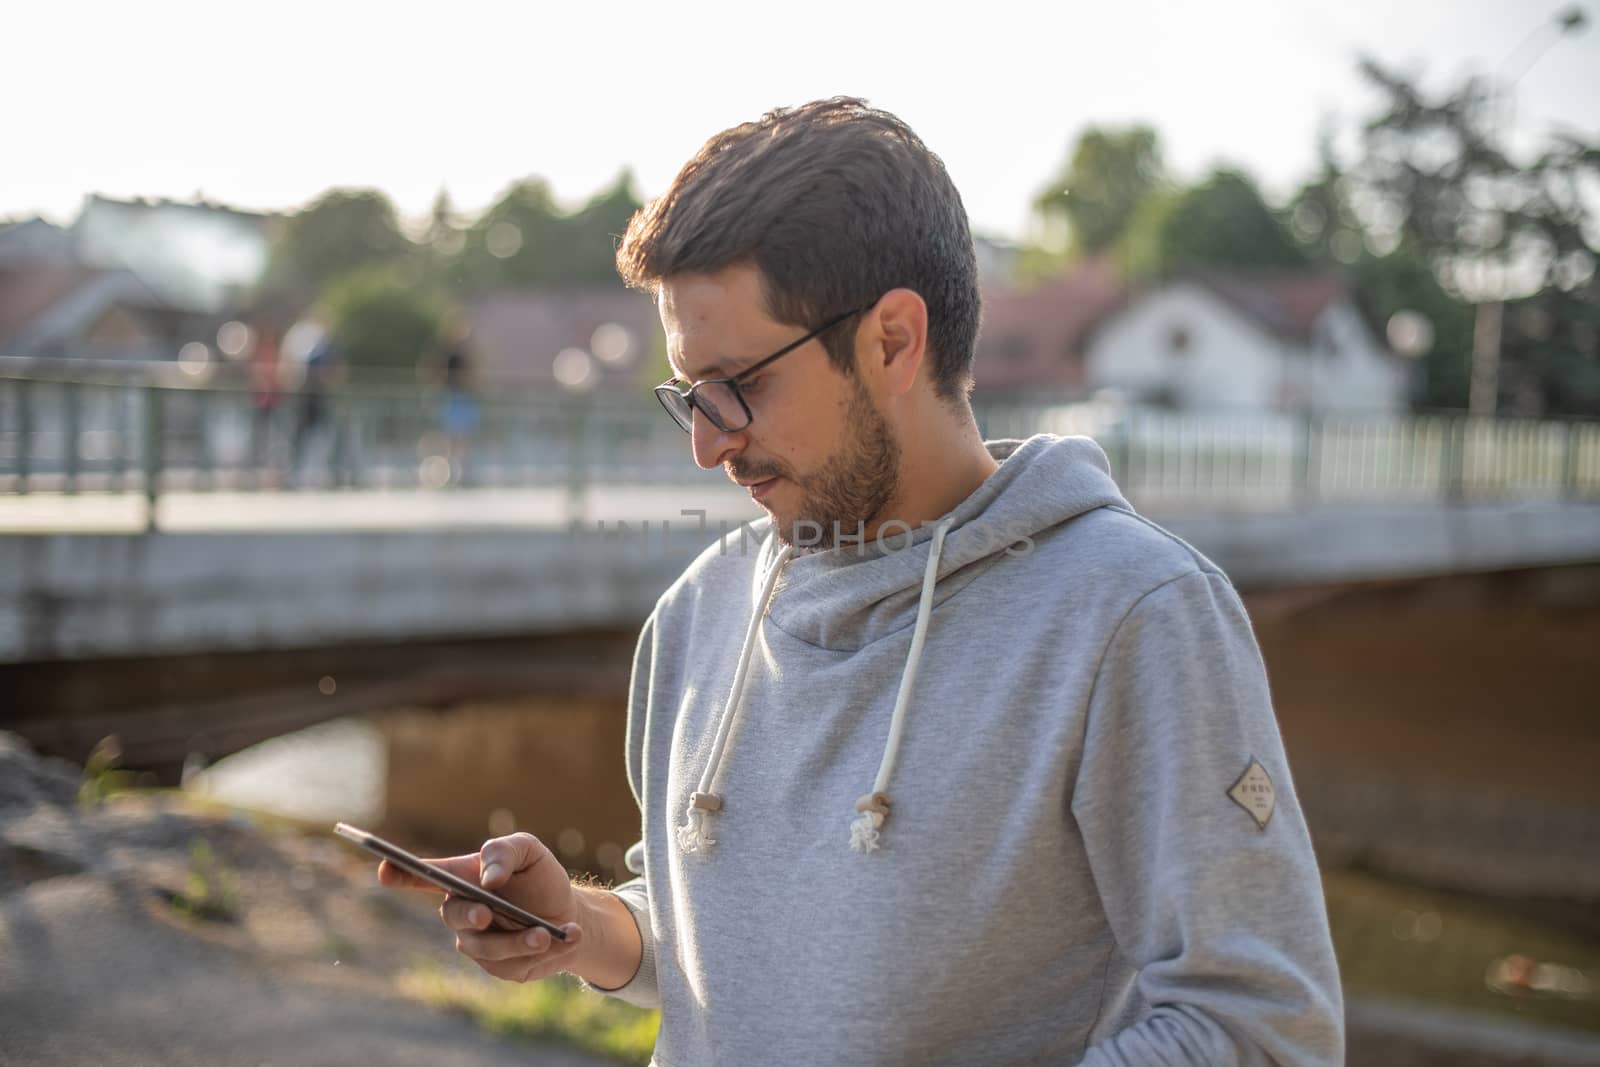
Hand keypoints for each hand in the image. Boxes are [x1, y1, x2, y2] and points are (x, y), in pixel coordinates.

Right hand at [378, 832, 584, 982]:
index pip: (423, 876)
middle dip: (469, 915)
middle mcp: (462, 911)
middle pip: (452, 915)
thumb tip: (488, 878)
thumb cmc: (540, 879)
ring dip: (517, 940)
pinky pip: (511, 965)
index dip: (401, 873)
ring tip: (546, 935)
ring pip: (485, 947)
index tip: (385, 868)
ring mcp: (477, 942)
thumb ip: (504, 852)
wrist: (570, 915)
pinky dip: (544, 951)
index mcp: (462, 878)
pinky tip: (567, 937)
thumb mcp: (530, 851)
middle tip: (487, 912)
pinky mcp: (498, 966)